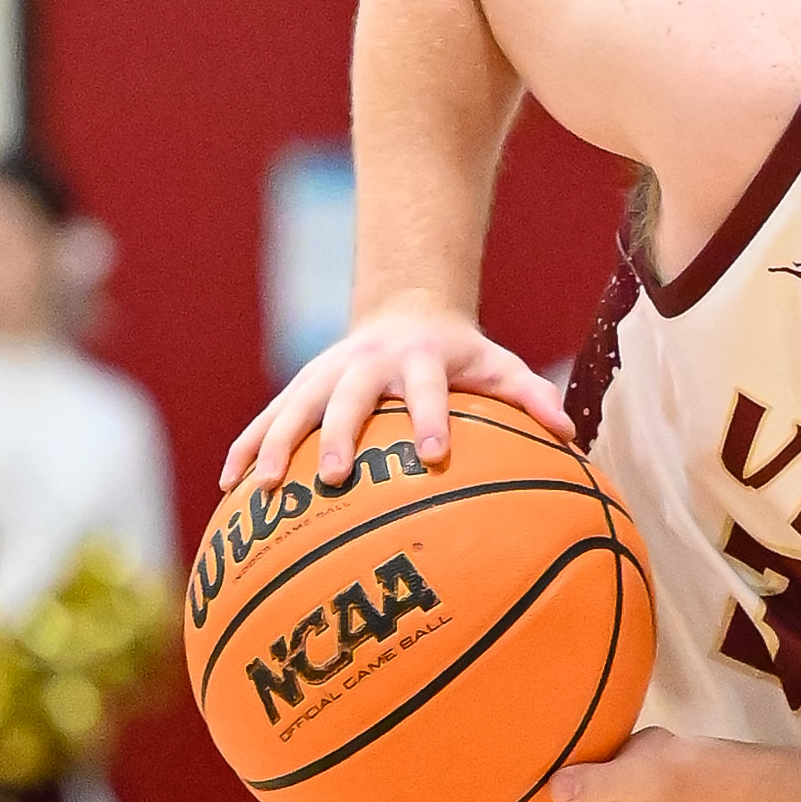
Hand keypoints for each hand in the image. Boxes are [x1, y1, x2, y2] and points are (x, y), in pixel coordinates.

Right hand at [225, 316, 574, 492]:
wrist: (405, 311)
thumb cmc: (461, 356)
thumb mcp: (500, 365)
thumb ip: (533, 397)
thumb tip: (571, 436)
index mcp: (417, 360)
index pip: (425, 389)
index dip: (429, 418)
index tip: (434, 455)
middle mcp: (365, 364)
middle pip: (346, 399)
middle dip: (337, 436)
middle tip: (331, 478)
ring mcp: (326, 373)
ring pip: (293, 407)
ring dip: (275, 445)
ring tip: (261, 489)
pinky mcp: (300, 387)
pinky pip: (268, 418)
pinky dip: (247, 446)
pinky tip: (229, 485)